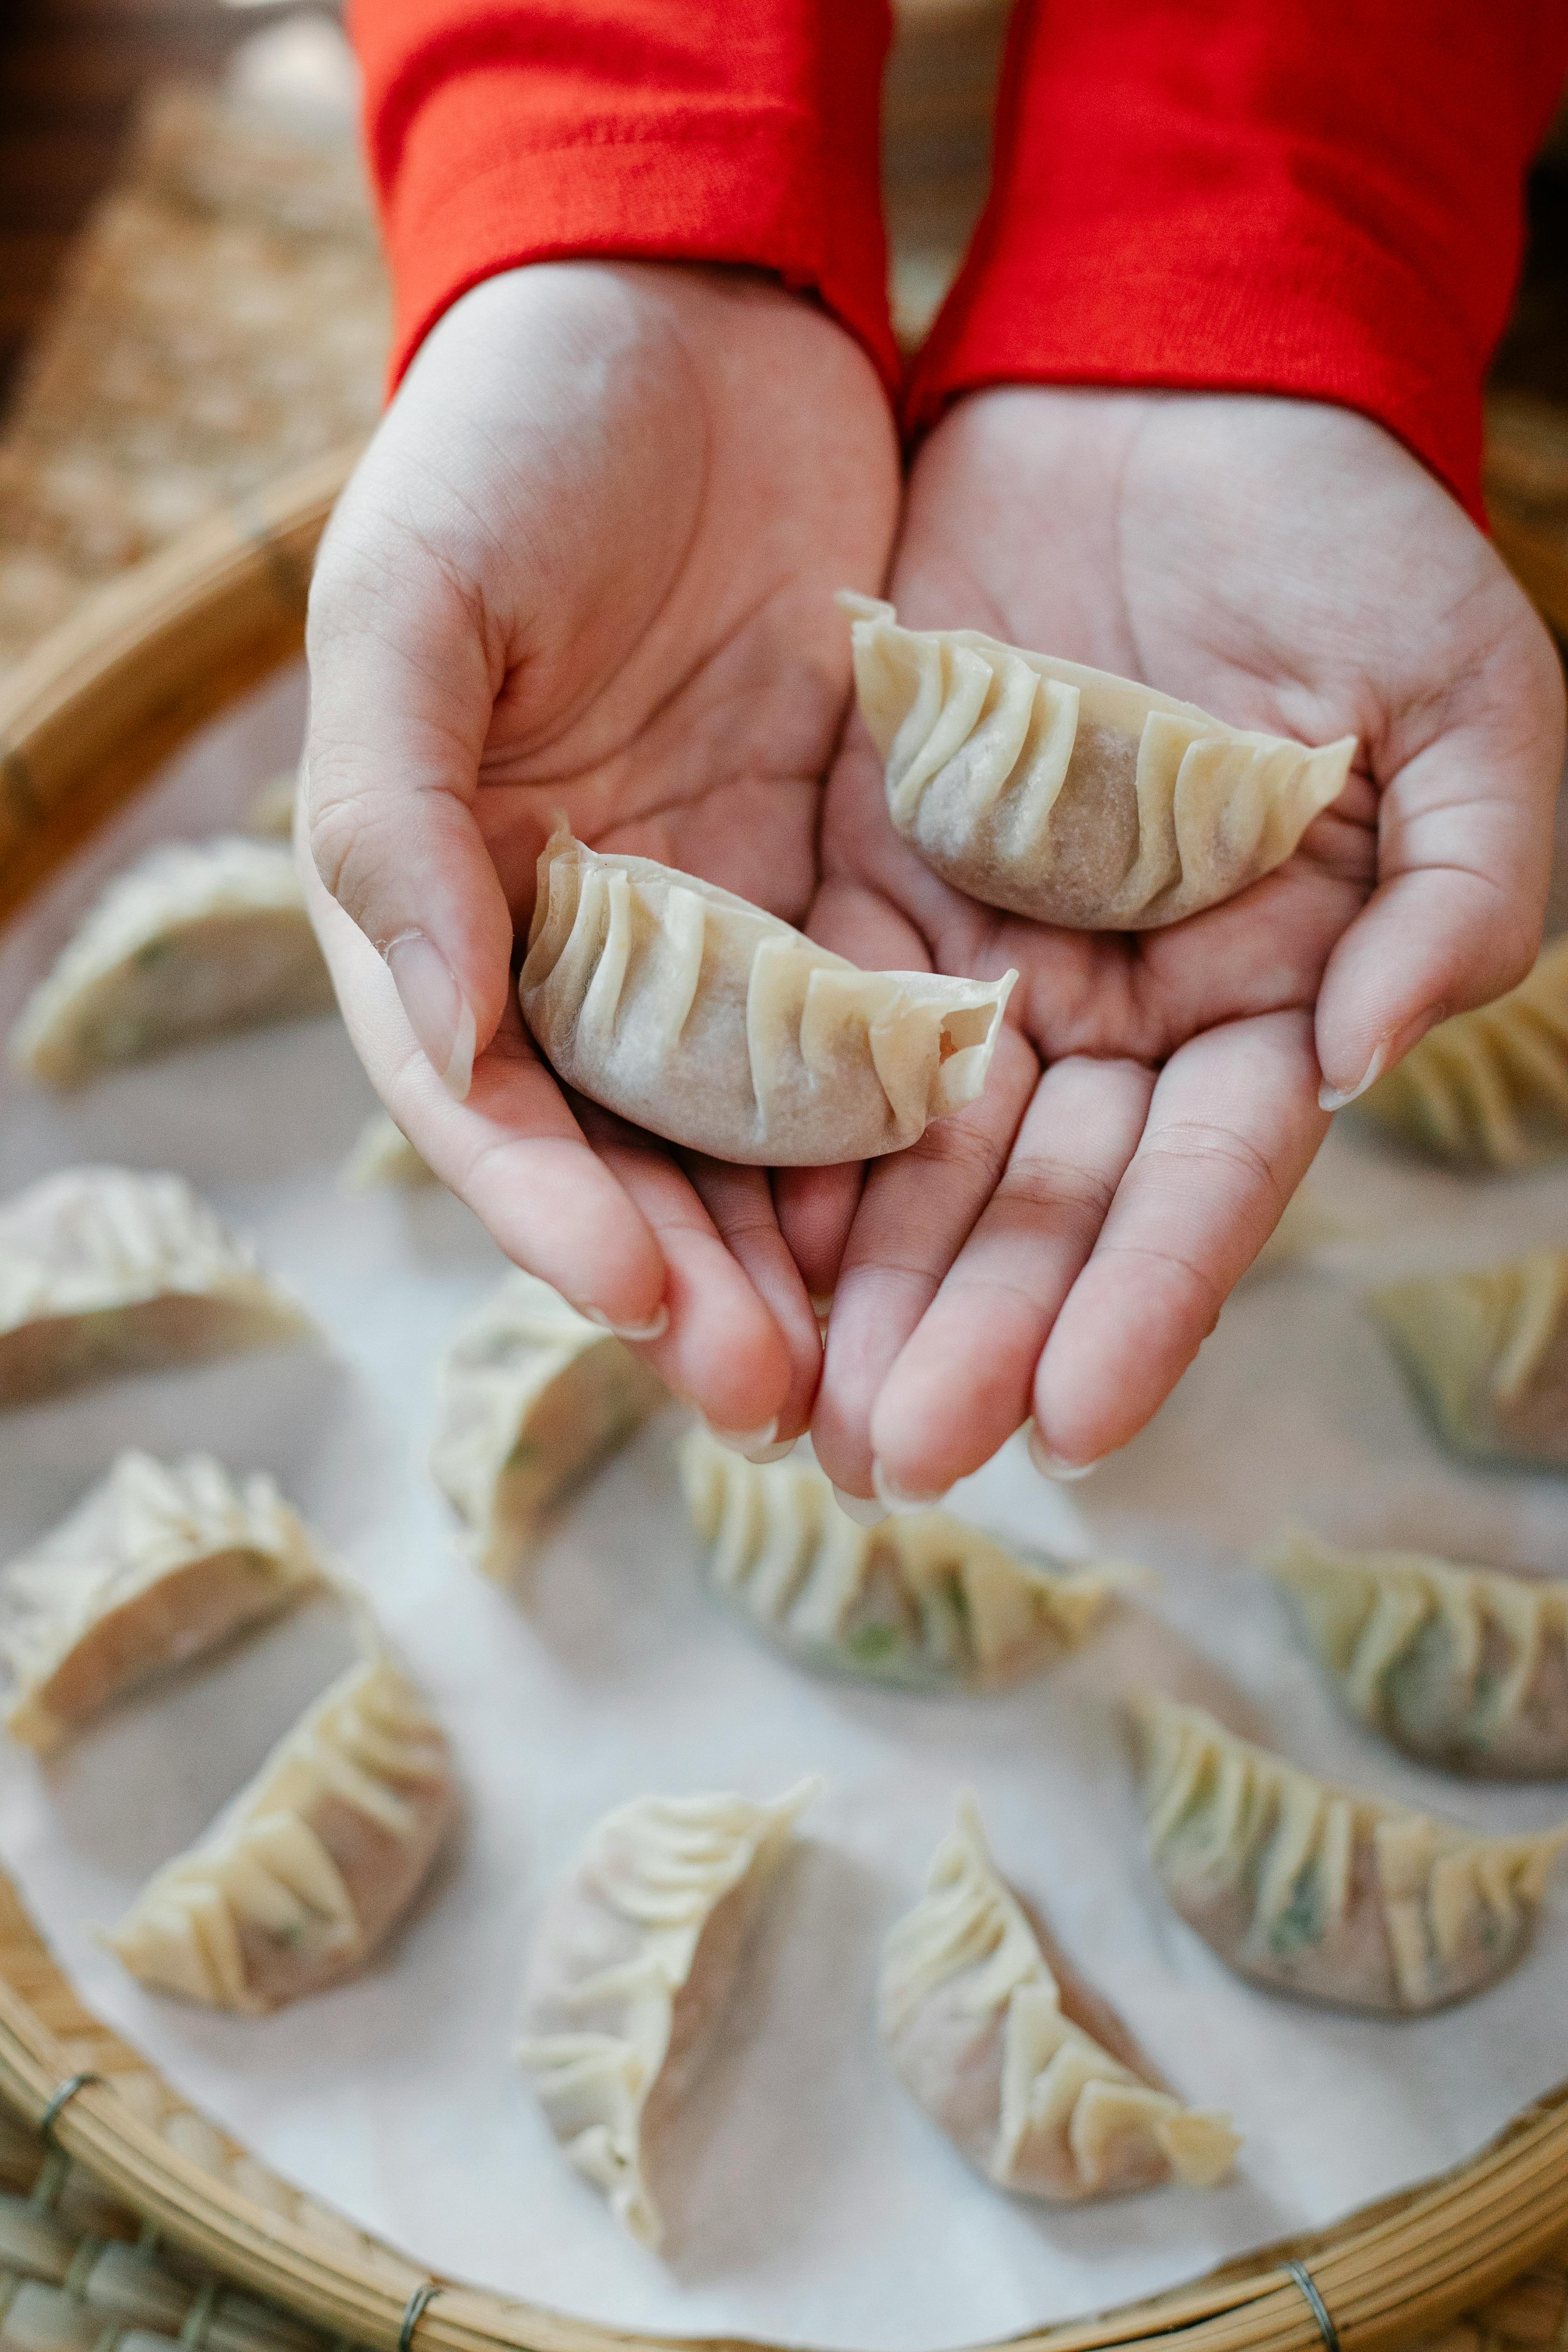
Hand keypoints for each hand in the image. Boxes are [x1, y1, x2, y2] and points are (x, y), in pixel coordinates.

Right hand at [302, 262, 898, 1443]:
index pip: (494, 1105)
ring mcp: (728, 927)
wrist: (685, 323)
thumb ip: (394, 814)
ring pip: (779, 1132)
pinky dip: (930, 1127)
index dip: (559, 1215)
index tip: (639, 1304)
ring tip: (894, 1376)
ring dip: (833, 1258)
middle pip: (646, 1159)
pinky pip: (894, 1028)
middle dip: (715, 1288)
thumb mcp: (409, 605)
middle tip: (791, 1409)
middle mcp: (590, 951)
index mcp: (455, 912)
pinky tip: (986, 1210)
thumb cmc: (506, 447)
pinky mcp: (854, 880)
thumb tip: (438, 1017)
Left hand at [795, 388, 1564, 1504]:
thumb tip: (1370, 1055)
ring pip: (919, 1154)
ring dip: (864, 1284)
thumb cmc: (1345, 538)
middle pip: (1044, 1201)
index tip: (1079, 1425)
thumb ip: (1460, 886)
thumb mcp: (1462, 696)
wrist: (1161, 394)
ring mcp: (989, 959)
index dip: (1146, 1299)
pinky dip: (776, 1139)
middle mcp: (1121, 1011)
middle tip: (899, 1462)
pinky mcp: (866, 890)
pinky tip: (730, 1242)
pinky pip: (811, 1035)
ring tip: (797, 1412)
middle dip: (978, 1332)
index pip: (1203, 1180)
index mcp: (1268, 991)